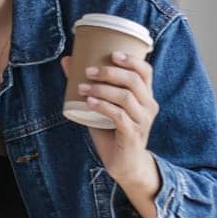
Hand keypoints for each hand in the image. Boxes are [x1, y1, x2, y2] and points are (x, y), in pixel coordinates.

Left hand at [62, 53, 161, 200]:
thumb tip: (67, 60)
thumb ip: (88, 84)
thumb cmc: (112, 130)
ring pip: (125, 97)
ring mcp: (142, 121)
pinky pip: (119, 116)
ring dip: (101, 89)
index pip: (146, 71)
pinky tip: (89, 103)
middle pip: (133, 81)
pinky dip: (103, 107)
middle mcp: (148, 106)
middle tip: (87, 71)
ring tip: (82, 88)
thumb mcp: (101, 105)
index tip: (112, 53)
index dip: (132, 60)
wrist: (125, 163)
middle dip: (109, 72)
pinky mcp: (133, 135)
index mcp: (145, 95)